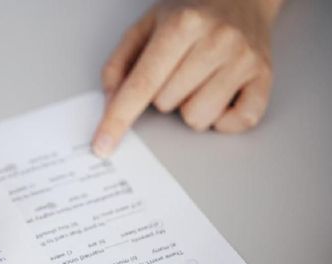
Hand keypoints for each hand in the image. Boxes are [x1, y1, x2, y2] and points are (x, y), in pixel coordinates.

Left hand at [93, 0, 281, 156]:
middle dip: (163, 94)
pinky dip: (223, 119)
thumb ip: (120, 64)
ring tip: (198, 79)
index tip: (103, 146)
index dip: (118, 119)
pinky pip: (237, 123)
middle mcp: (217, 40)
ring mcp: (243, 60)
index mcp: (182, 25)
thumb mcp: (145, 26)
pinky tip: (219, 95)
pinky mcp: (264, 78)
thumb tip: (111, 102)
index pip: (142, 85)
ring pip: (197, 118)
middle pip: (166, 104)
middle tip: (177, 69)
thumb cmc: (189, 13)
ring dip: (190, 107)